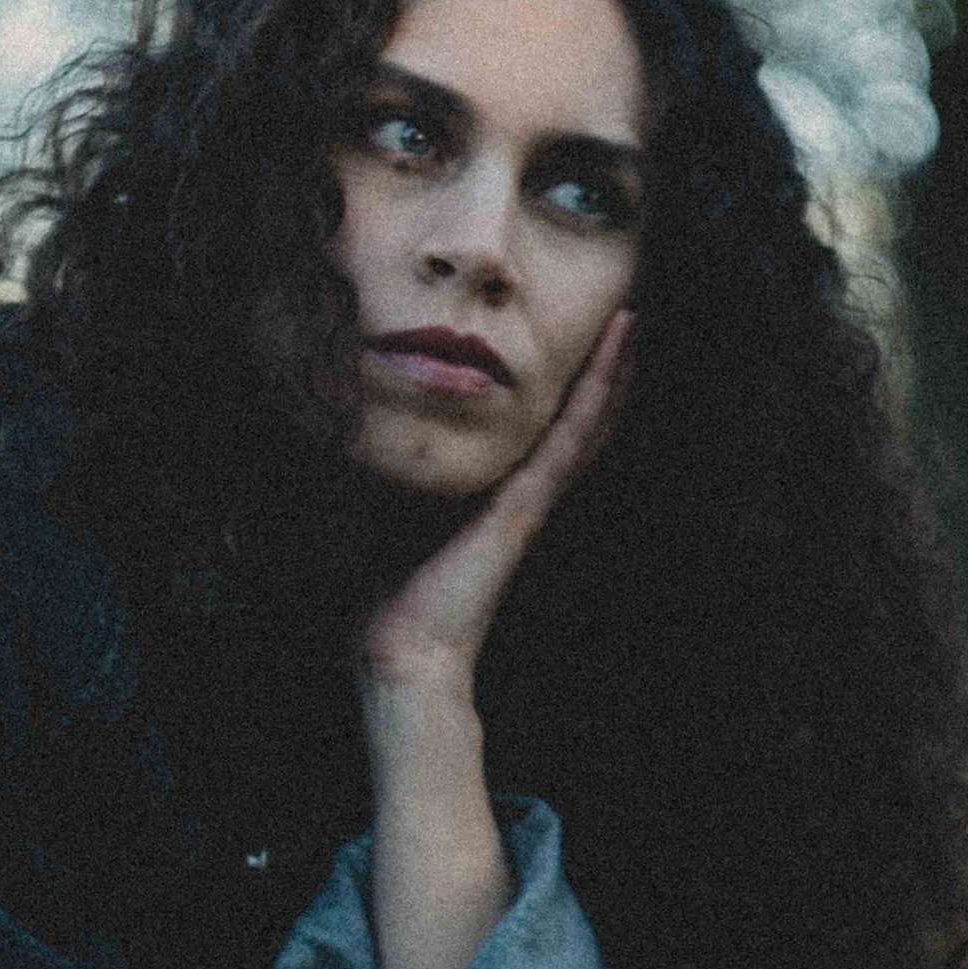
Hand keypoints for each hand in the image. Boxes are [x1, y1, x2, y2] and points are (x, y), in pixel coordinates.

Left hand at [359, 307, 632, 702]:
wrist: (401, 653)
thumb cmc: (384, 595)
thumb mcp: (378, 513)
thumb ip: (379, 474)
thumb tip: (337, 422)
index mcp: (490, 495)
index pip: (535, 430)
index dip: (559, 386)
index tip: (570, 338)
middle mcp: (519, 492)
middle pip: (573, 421)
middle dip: (597, 370)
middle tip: (621, 315)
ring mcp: (528, 498)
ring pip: (583, 424)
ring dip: (610, 372)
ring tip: (630, 321)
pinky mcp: (525, 506)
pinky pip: (568, 441)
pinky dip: (595, 397)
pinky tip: (614, 359)